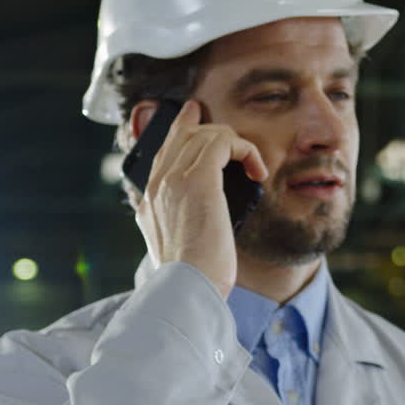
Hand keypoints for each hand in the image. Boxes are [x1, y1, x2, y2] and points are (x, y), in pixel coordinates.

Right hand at [135, 100, 267, 297]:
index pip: (161, 149)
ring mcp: (173, 178)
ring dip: (235, 145)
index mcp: (148, 200)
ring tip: (252, 168)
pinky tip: (256, 172)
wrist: (187, 290)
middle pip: (181, 133)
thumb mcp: (182, 246)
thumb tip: (205, 211)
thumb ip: (185, 221)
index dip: (181, 128)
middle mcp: (156, 184)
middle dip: (209, 126)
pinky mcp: (197, 179)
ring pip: (204, 133)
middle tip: (236, 138)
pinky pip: (223, 142)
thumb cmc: (192, 278)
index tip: (194, 114)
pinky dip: (245, 151)